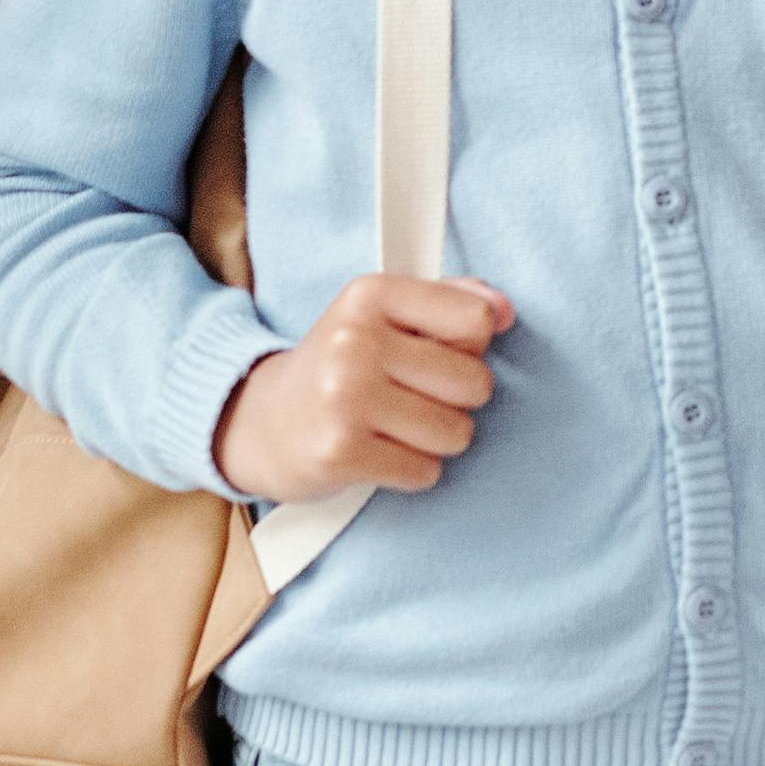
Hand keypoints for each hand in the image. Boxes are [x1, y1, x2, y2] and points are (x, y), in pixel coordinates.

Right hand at [211, 275, 512, 501]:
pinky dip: (412, 469)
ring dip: (437, 439)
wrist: (260, 422)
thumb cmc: (338, 366)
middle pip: (474, 382)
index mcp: (370, 294)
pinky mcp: (341, 452)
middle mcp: (355, 341)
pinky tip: (380, 451)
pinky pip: (425, 471)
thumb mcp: (383, 316)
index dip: (468, 345)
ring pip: (456, 432)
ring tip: (398, 425)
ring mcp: (345, 398)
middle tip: (414, 396)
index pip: (474, 320)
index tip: (436, 351)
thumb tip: (503, 311)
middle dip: (457, 399)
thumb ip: (448, 302)